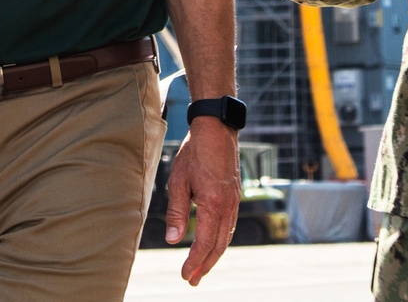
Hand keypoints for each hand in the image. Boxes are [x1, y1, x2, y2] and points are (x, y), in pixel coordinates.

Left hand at [165, 117, 240, 286]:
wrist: (216, 127)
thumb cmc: (195, 151)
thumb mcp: (178, 181)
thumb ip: (176, 212)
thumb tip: (172, 239)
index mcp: (213, 204)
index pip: (204, 243)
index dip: (194, 262)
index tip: (184, 275)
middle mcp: (228, 205)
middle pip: (219, 245)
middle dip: (205, 265)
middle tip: (192, 280)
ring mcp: (234, 199)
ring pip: (227, 236)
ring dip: (214, 254)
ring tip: (201, 267)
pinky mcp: (235, 193)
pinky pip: (230, 223)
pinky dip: (222, 238)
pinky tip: (214, 242)